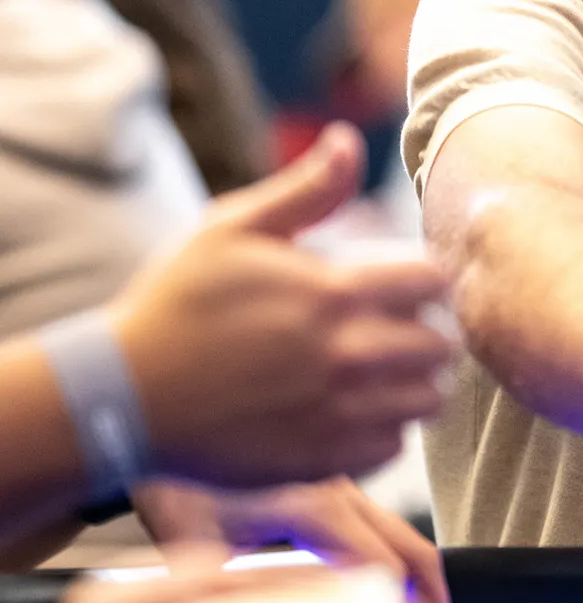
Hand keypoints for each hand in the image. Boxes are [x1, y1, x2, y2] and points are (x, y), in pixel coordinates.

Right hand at [110, 124, 454, 487]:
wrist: (123, 398)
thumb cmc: (175, 304)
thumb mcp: (229, 230)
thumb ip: (304, 190)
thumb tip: (349, 140)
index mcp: (330, 293)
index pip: (432, 282)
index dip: (426, 278)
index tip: (405, 284)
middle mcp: (345, 357)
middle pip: (439, 345)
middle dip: (426, 332)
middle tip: (398, 329)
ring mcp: (337, 415)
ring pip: (426, 401)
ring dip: (414, 383)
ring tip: (384, 373)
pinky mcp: (322, 462)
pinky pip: (392, 447)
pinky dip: (385, 429)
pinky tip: (355, 410)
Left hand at [136, 477, 450, 602]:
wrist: (170, 412)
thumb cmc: (172, 477)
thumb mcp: (189, 534)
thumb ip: (218, 583)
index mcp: (312, 506)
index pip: (378, 567)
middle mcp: (340, 491)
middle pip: (413, 548)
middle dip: (433, 602)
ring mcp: (342, 483)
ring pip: (403, 534)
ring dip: (419, 584)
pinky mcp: (334, 483)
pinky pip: (379, 526)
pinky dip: (395, 564)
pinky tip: (379, 596)